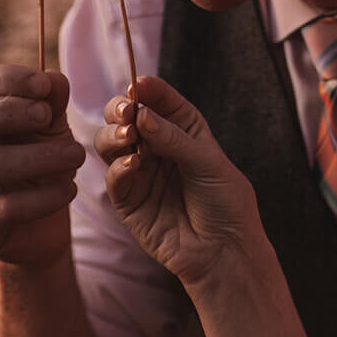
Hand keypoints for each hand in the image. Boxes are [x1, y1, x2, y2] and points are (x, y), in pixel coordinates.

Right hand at [0, 65, 84, 267]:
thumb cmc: (38, 162)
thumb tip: (54, 80)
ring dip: (40, 157)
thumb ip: (50, 100)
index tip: (44, 84)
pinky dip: (43, 197)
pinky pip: (2, 209)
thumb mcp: (49, 126)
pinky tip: (68, 190)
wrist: (39, 226)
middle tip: (46, 116)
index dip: (5, 78)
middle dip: (5, 112)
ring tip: (75, 155)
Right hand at [97, 75, 258, 292]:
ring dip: (114, 134)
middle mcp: (158, 147)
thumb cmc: (225, 203)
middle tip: (127, 111)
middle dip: (121, 109)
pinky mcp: (128, 200)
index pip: (160, 101)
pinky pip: (114, 176)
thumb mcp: (209, 163)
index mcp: (184, 130)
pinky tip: (134, 164)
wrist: (223, 251)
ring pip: (111, 142)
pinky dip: (119, 166)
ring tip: (129, 136)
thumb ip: (175, 138)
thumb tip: (142, 116)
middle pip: (127, 117)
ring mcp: (140, 172)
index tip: (138, 85)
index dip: (147, 89)